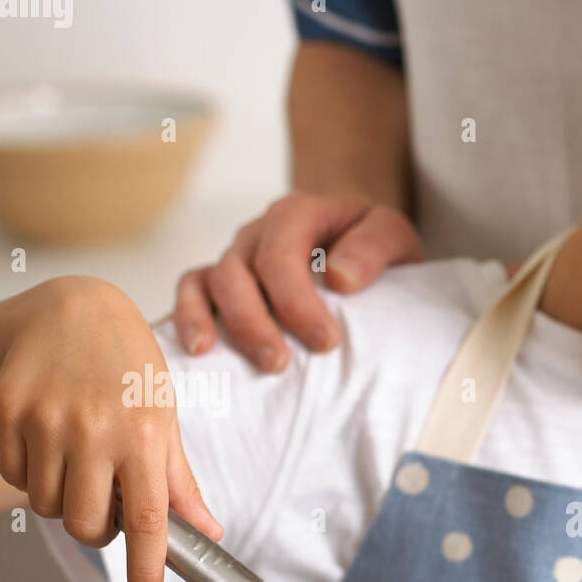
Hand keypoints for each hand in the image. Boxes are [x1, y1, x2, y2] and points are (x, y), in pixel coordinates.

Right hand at [0, 277, 222, 581]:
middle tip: (106, 503)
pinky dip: (33, 474)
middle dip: (98, 529)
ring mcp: (48, 421)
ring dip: (64, 501)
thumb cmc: (128, 364)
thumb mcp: (165, 417)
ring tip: (80, 464)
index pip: (149, 519)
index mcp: (144, 434)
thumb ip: (179, 480)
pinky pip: (17, 476)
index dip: (147, 568)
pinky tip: (50, 443)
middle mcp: (95, 430)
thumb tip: (206, 530)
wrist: (75, 307)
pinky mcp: (11, 411)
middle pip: (87, 524)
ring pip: (48, 506)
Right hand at [173, 193, 423, 371]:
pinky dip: (188, 318)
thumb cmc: (373, 247)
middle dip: (255, 323)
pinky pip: (191, 290)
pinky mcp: (221, 279)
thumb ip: (373, 247)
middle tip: (278, 364)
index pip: (281, 255)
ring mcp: (236, 255)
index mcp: (298, 214)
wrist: (358, 243)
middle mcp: (259, 232)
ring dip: (228, 328)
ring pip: (211, 284)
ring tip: (247, 367)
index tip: (325, 343)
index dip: (296, 301)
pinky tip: (197, 353)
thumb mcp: (393, 235)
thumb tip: (338, 278)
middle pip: (238, 273)